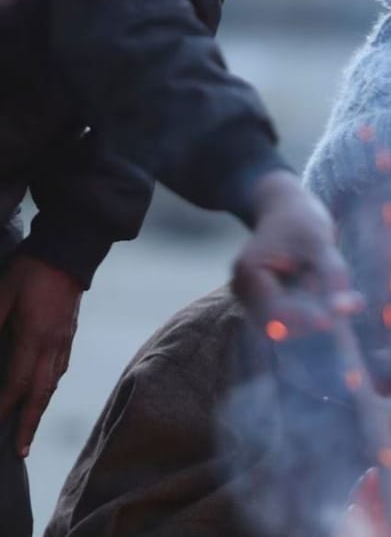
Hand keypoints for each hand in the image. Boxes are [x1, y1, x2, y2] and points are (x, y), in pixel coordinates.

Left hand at [0, 255, 82, 456]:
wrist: (70, 252)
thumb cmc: (33, 270)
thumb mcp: (2, 294)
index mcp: (36, 338)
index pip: (18, 384)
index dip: (4, 408)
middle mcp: (54, 345)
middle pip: (42, 393)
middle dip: (29, 423)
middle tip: (21, 450)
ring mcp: (65, 340)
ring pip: (53, 383)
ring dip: (41, 408)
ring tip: (29, 427)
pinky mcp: (69, 333)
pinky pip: (60, 369)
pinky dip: (50, 387)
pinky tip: (44, 391)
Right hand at [232, 172, 361, 338]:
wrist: (282, 205)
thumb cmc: (300, 219)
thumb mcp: (320, 242)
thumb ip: (332, 276)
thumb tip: (346, 309)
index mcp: (249, 274)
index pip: (279, 312)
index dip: (310, 318)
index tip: (344, 313)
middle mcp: (243, 291)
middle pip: (280, 326)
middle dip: (313, 322)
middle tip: (350, 305)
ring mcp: (250, 299)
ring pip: (285, 328)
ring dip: (313, 321)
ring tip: (342, 299)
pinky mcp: (263, 303)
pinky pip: (287, 320)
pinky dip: (309, 315)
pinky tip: (329, 299)